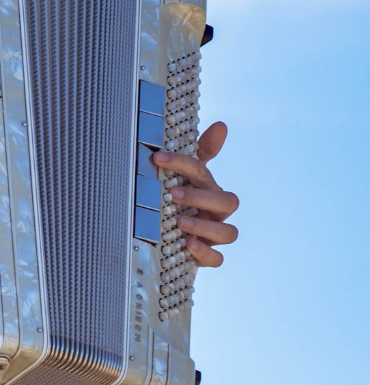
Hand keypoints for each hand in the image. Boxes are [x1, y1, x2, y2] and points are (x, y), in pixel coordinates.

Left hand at [154, 121, 238, 267]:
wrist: (171, 239)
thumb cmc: (180, 202)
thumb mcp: (183, 178)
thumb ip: (199, 153)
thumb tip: (222, 125)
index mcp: (209, 189)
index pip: (203, 172)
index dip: (183, 163)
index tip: (156, 157)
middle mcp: (216, 212)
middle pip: (227, 202)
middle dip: (201, 196)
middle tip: (173, 194)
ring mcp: (214, 235)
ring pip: (228, 233)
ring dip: (204, 225)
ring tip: (180, 221)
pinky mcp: (208, 257)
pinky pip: (218, 259)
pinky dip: (205, 253)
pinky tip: (188, 245)